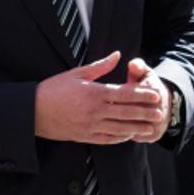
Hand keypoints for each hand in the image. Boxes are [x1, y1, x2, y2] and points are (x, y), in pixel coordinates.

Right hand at [34, 51, 166, 142]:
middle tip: (161, 113)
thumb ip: (100, 66)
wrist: (33, 112)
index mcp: (94, 92)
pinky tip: (129, 135)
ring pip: (120, 128)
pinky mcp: (85, 136)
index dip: (142, 95)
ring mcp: (90, 125)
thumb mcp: (76, 73)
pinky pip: (107, 139)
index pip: (124, 94)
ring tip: (151, 127)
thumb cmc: (53, 89)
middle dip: (146, 113)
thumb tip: (117, 55)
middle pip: (126, 112)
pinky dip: (120, 138)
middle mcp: (95, 110)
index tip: (155, 95)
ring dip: (138, 127)